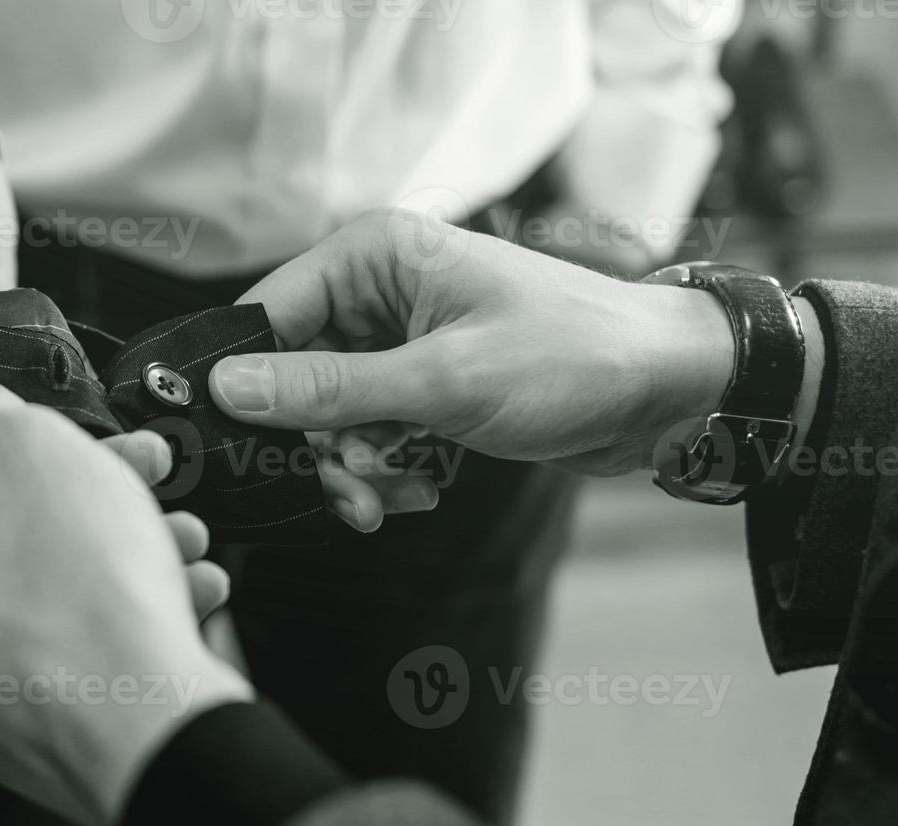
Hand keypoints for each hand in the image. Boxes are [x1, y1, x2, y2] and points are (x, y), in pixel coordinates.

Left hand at [0, 378, 252, 825]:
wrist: (145, 732)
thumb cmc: (83, 597)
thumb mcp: (34, 446)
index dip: (4, 443)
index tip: (57, 445)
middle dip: (77, 497)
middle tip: (137, 479)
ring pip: (33, 592)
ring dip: (110, 552)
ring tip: (176, 539)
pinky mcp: (12, 735)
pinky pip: (55, 654)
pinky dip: (109, 619)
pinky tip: (174, 595)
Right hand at [209, 209, 736, 475]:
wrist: (669, 390)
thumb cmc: (574, 357)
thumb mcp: (443, 380)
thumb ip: (330, 389)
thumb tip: (228, 388)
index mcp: (375, 256)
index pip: (265, 315)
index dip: (246, 384)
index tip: (240, 448)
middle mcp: (379, 290)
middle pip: (291, 375)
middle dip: (313, 442)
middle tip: (344, 492)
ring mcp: (401, 340)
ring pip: (328, 416)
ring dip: (350, 466)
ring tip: (388, 497)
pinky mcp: (424, 385)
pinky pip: (368, 434)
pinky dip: (382, 470)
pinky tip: (417, 490)